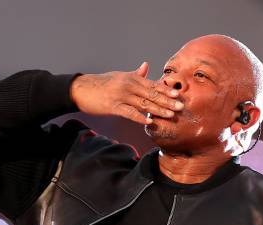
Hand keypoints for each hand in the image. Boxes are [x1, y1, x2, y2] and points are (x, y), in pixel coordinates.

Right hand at [69, 62, 183, 124]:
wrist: (81, 89)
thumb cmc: (101, 84)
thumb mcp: (119, 76)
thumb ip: (135, 74)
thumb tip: (147, 66)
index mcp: (131, 78)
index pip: (153, 85)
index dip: (166, 90)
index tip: (178, 95)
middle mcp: (128, 86)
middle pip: (151, 94)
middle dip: (167, 101)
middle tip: (181, 107)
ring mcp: (121, 96)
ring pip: (143, 103)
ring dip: (158, 110)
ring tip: (170, 115)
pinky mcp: (113, 106)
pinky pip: (129, 112)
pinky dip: (139, 116)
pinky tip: (148, 121)